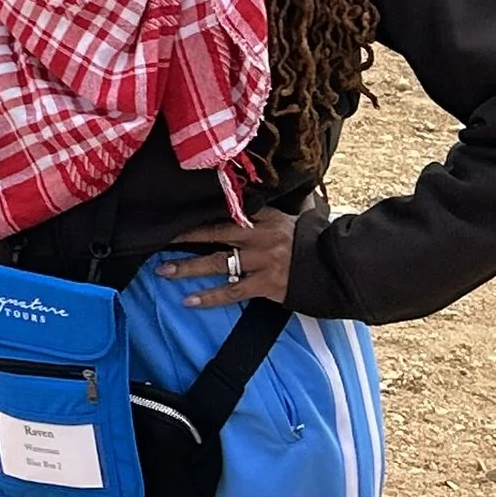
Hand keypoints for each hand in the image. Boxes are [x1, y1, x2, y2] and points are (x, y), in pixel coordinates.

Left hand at [163, 206, 298, 313]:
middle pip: (214, 233)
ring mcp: (263, 261)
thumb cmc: (310, 241)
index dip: (199, 213)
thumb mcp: (291, 217)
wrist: (337, 267)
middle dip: (185, 237)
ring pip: (218, 262)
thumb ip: (267, 210)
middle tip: (158, 238)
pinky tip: (189, 300)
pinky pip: (232, 291)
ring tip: (163, 271)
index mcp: (265, 216)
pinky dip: (210, 297)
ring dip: (188, 268)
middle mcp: (261, 235)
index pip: (226, 211)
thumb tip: (249, 196)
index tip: (174, 212)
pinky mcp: (267, 284)